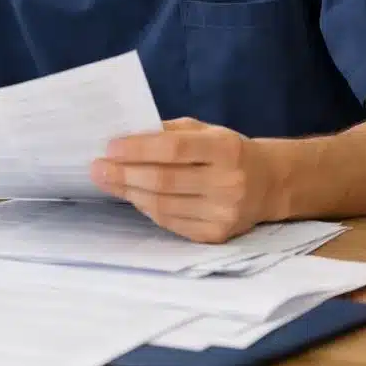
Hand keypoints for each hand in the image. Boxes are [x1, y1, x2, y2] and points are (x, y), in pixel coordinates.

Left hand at [89, 118, 277, 242]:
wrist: (268, 184)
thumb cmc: (228, 152)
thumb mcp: (207, 131)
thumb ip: (170, 132)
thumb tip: (125, 138)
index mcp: (225, 149)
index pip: (174, 148)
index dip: (138, 148)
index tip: (110, 147)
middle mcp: (227, 182)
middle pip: (164, 180)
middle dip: (124, 174)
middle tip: (97, 168)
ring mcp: (223, 213)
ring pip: (163, 205)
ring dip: (130, 192)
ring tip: (108, 181)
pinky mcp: (216, 235)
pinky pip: (170, 223)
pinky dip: (147, 209)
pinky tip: (134, 197)